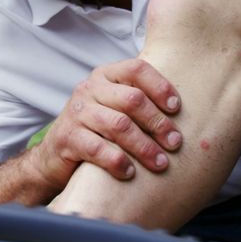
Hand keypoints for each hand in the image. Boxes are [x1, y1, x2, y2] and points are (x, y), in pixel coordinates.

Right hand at [30, 59, 182, 190]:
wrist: (54, 156)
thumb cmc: (96, 130)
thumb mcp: (114, 107)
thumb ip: (139, 101)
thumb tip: (186, 110)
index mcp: (106, 76)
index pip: (137, 69)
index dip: (160, 87)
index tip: (177, 108)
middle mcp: (90, 89)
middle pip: (132, 99)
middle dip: (158, 123)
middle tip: (175, 143)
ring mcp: (77, 113)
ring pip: (119, 126)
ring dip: (145, 147)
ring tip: (160, 163)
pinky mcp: (67, 138)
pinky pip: (98, 149)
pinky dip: (118, 162)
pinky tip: (130, 172)